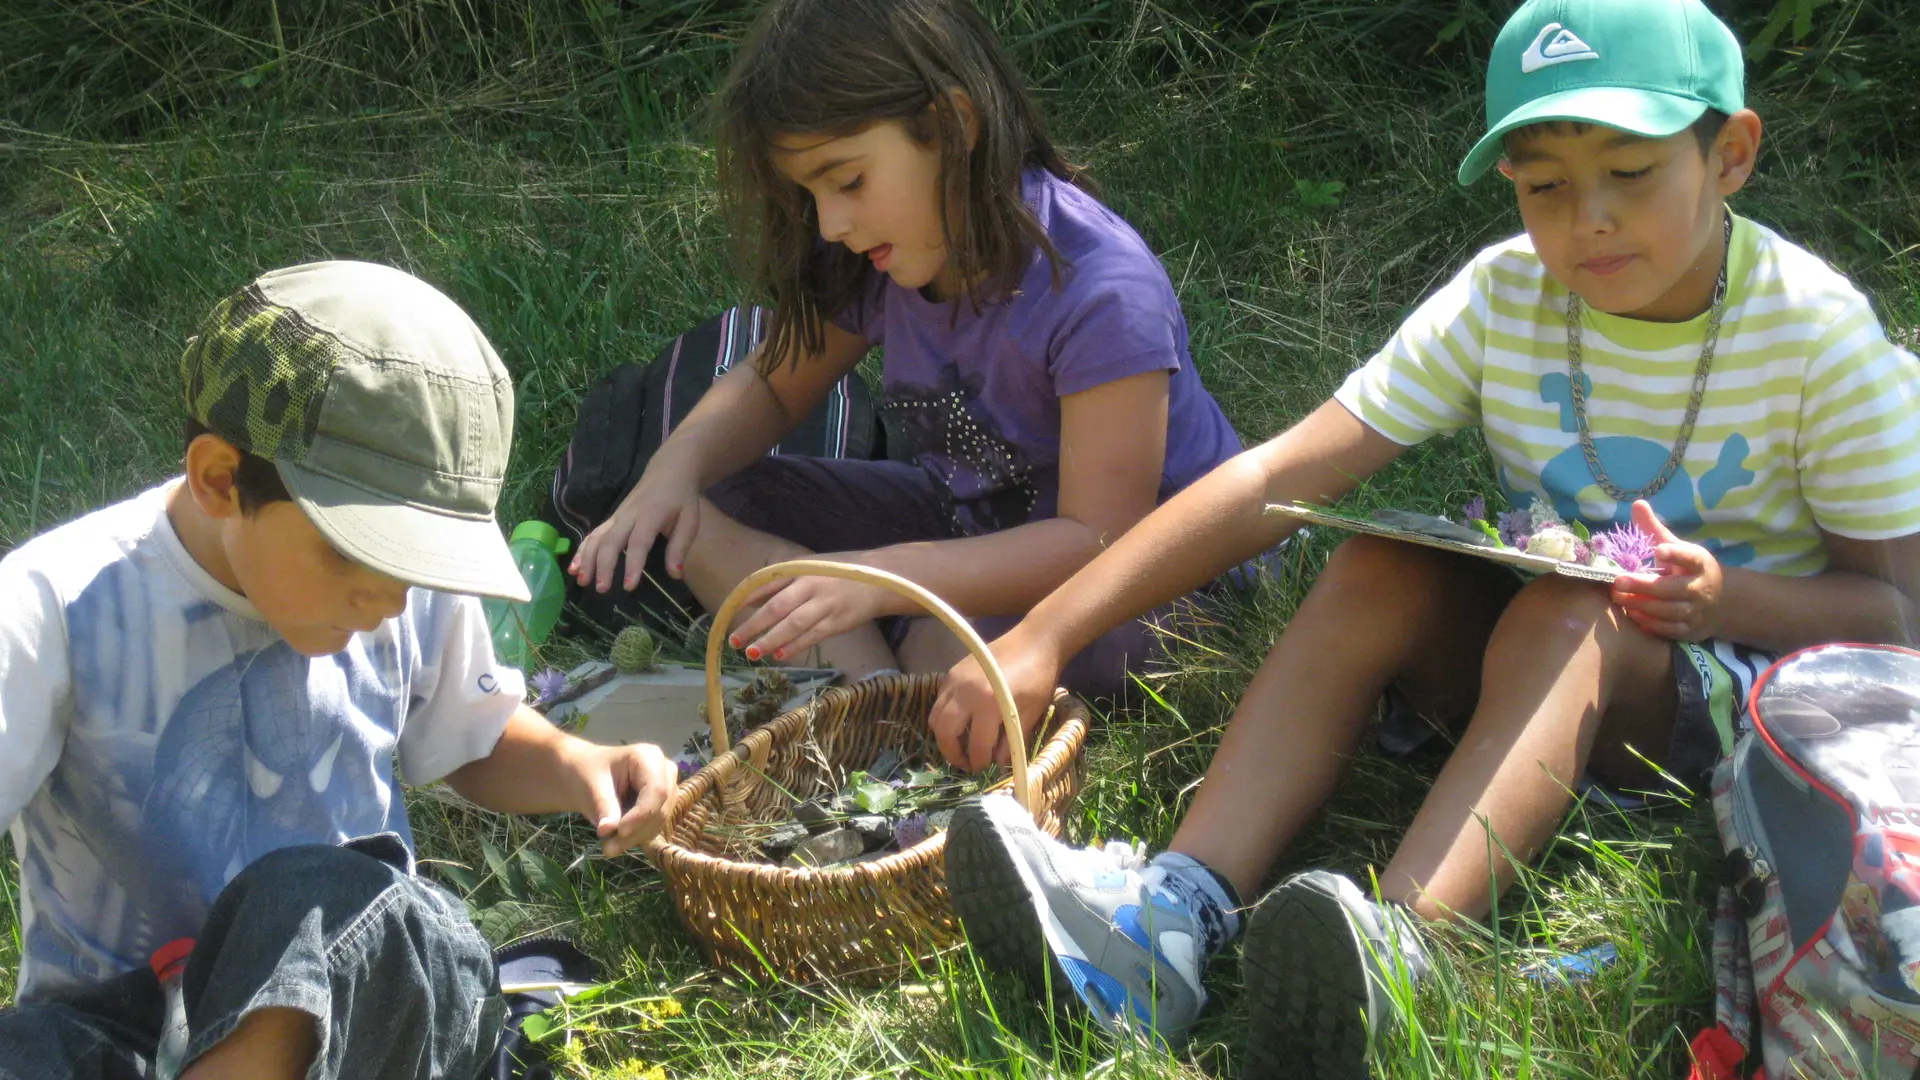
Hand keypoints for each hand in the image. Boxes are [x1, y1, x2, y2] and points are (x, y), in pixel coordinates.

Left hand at [559, 738, 678, 855]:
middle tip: (607, 847)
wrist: (585, 775)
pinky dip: (635, 838)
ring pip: (659, 822)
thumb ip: (604, 806)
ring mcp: (667, 789)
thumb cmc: (587, 773)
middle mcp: (665, 772)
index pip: (657, 791)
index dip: (642, 814)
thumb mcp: (591, 786)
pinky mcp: (662, 806)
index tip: (619, 832)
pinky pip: (654, 828)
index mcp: (649, 757)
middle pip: (660, 809)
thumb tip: (608, 830)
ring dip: (634, 838)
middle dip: (635, 831)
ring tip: (608, 845)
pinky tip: (616, 840)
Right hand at [570, 461, 702, 593]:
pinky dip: (581, 550)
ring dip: (587, 559)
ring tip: (582, 581)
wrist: (667, 470)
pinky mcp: (611, 519)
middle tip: (602, 589)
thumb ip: (680, 547)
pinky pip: (593, 534)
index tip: (629, 586)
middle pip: (611, 540)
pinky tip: (573, 567)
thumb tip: (675, 575)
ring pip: (596, 537)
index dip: (633, 564)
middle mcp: (628, 515)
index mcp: (650, 515)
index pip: (639, 542)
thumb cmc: (680, 498)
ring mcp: (617, 516)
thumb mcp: (690, 520)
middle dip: (603, 565)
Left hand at [726, 566, 904, 661]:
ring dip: (771, 641)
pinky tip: (780, 655)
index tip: (729, 613)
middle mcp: (812, 585)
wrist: (881, 578)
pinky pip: (812, 636)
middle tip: (735, 641)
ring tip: (753, 653)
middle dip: (754, 626)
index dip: (747, 599)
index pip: (768, 583)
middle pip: (777, 607)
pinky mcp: (838, 622)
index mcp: (802, 569)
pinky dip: (795, 646)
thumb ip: (782, 582)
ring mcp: (826, 604)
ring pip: (793, 625)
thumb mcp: (810, 567)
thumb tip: (751, 601)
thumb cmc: (839, 572)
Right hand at [928, 629, 1062, 772]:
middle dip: (953, 753)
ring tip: (962, 744)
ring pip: (935, 717)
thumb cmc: (1038, 678)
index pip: (977, 745)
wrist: (1034, 641)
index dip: (981, 762)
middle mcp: (964, 692)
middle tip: (967, 762)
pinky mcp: (952, 672)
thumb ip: (1012, 742)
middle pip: (945, 733)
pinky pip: (939, 701)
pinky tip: (963, 721)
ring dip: (945, 736)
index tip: (986, 769)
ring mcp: (954, 680)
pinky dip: (946, 716)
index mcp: (989, 704)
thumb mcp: (1030, 713)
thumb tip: (998, 764)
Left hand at [1610, 499, 1724, 640]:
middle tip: (1617, 581)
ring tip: (1617, 597)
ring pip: (1669, 611)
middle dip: (1645, 586)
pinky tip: (1631, 614)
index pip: (1690, 558)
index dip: (1675, 554)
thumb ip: (1654, 529)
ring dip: (1642, 605)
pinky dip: (1650, 624)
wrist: (1718, 602)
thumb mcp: (1675, 546)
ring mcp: (1695, 611)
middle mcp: (1699, 588)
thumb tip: (1637, 503)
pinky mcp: (1688, 630)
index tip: (1658, 551)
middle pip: (1673, 589)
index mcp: (1698, 563)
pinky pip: (1668, 630)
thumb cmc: (1686, 569)